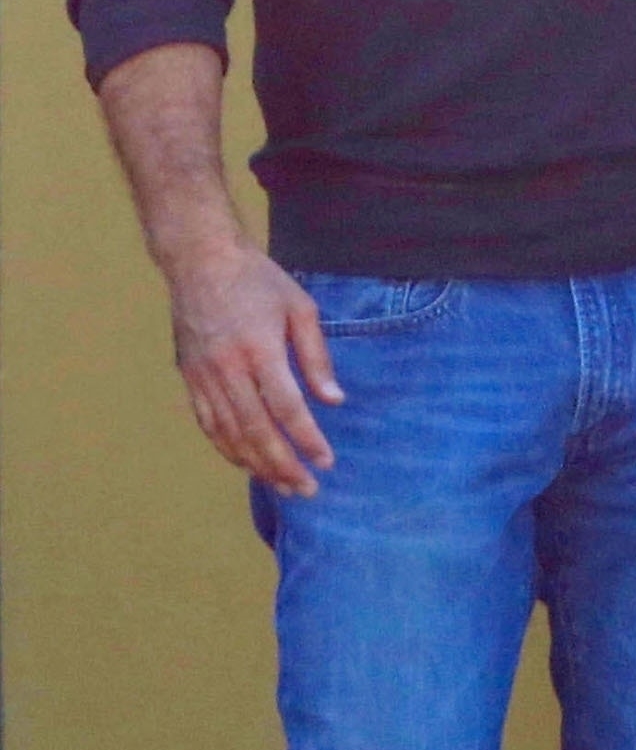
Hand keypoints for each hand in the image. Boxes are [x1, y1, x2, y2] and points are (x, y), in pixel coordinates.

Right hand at [167, 238, 343, 496]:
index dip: (307, 439)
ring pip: (229, 434)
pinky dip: (227, 449)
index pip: (286, 408)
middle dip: (283, 466)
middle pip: (256, 430)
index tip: (325, 461)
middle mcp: (227, 368)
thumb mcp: (300, 308)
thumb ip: (316, 357)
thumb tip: (334, 401)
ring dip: (257, 465)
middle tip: (306, 490)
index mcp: (258, 350)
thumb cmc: (257, 281)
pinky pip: (208, 424)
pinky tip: (247, 464)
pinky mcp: (189, 377)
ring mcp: (203, 375)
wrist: (200, 259)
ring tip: (282, 486)